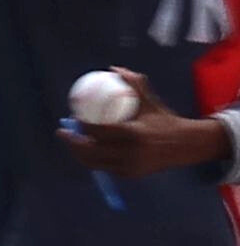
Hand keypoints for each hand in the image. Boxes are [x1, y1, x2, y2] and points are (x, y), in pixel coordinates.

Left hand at [59, 69, 231, 178]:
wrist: (183, 145)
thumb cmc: (164, 120)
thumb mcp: (149, 101)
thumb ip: (133, 84)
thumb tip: (113, 69)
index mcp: (134, 134)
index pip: (100, 132)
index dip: (83, 126)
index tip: (74, 117)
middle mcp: (129, 153)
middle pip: (91, 152)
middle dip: (72, 144)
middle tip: (62, 132)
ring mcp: (128, 167)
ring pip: (95, 163)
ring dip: (79, 154)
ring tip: (70, 143)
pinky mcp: (129, 176)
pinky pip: (105, 168)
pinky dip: (94, 160)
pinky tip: (85, 151)